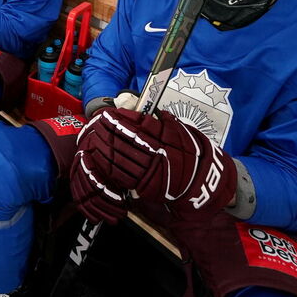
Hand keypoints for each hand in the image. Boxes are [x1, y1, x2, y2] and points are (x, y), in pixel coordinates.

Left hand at [75, 108, 235, 218]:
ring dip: (105, 147)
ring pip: (122, 157)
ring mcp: (151, 170)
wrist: (203, 183)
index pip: (138, 124)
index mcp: (166, 137)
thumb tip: (141, 111)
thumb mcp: (180, 132)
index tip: (109, 114)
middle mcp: (157, 152)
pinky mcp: (146, 185)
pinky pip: (123, 175)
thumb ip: (161, 123)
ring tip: (94, 139)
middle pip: (126, 139)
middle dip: (108, 131)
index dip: (121, 119)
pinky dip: (110, 167)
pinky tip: (102, 159)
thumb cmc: (192, 154)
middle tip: (96, 123)